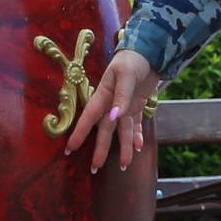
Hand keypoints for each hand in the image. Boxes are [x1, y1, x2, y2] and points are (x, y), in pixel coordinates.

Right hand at [64, 48, 153, 173]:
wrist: (150, 51)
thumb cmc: (133, 59)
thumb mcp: (126, 74)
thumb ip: (122, 97)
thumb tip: (114, 118)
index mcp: (104, 95)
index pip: (89, 117)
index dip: (80, 133)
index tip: (70, 148)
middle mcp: (112, 103)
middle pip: (105, 130)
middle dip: (100, 149)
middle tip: (95, 168)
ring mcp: (124, 106)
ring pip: (121, 131)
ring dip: (122, 147)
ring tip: (124, 165)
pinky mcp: (136, 105)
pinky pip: (135, 124)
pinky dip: (137, 136)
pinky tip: (137, 148)